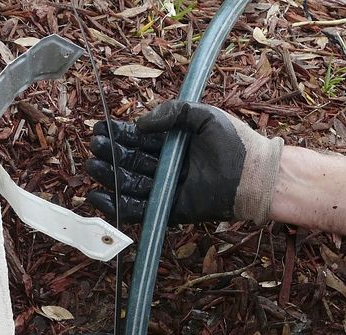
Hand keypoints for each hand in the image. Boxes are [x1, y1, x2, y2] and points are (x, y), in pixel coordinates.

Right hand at [86, 100, 283, 224]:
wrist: (253, 173)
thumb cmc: (234, 142)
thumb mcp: (202, 115)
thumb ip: (172, 113)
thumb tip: (139, 123)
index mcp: (173, 144)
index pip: (138, 139)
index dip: (118, 134)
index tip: (99, 129)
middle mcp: (167, 166)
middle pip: (130, 160)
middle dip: (111, 154)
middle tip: (94, 147)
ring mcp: (167, 189)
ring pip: (130, 184)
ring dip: (110, 177)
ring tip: (92, 166)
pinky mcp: (169, 210)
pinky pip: (139, 210)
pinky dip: (118, 206)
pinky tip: (99, 197)